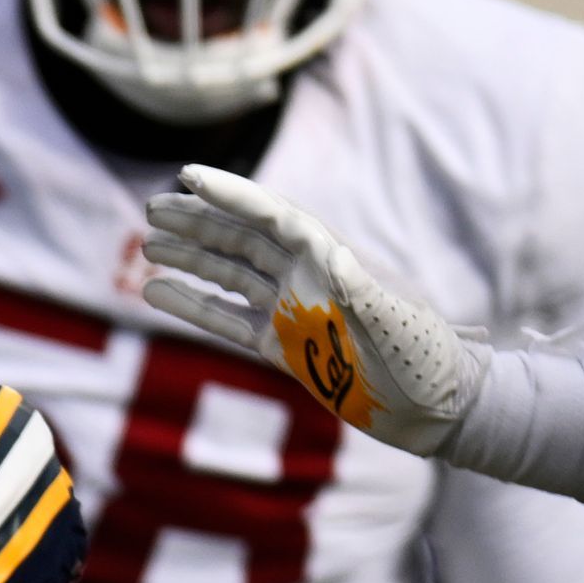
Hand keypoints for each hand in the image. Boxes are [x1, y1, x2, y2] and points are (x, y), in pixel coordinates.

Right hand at [139, 165, 477, 458]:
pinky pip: (226, 321)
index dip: (232, 194)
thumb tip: (330, 254)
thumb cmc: (428, 359)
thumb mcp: (400, 321)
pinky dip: (191, 306)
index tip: (189, 174)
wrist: (438, 408)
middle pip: (243, 238)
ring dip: (189, 258)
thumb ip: (365, 289)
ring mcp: (292, 312)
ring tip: (145, 246)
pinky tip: (155, 293)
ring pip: (229, 274)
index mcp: (334, 260)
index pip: (274, 216)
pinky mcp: (282, 348)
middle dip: (198, 221)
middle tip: (152, 208)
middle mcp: (308, 277)